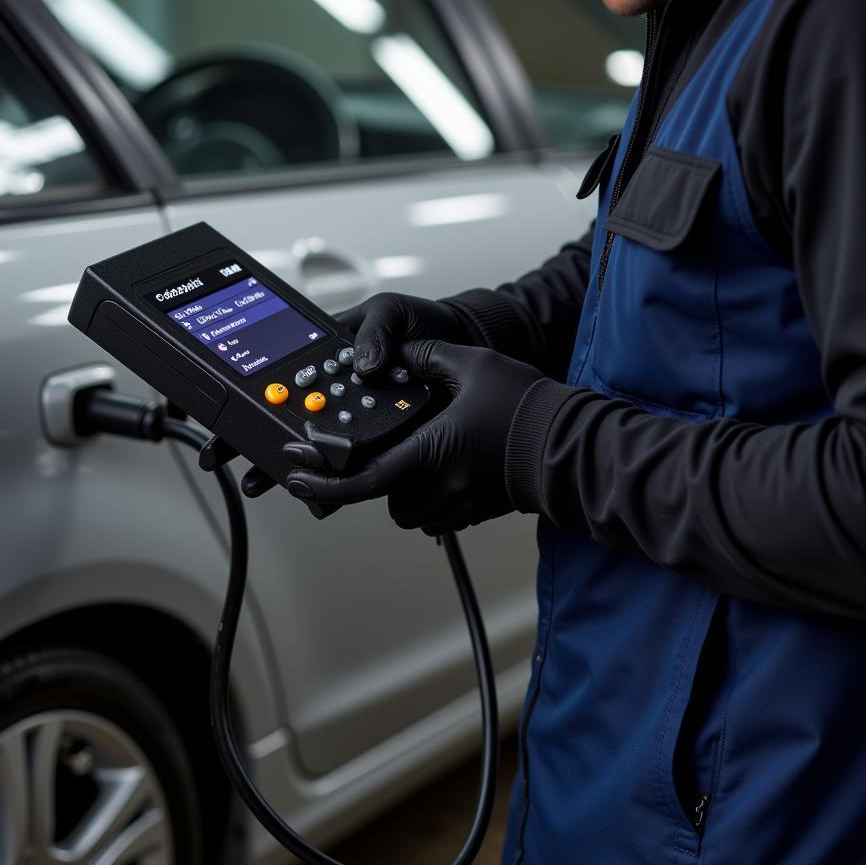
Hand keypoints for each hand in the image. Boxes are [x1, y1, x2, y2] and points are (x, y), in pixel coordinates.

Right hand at [241, 292, 471, 499]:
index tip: (227, 425)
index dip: (248, 404)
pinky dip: (341, 480)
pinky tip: (326, 498)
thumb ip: (374, 329)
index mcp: (327, 358)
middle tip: (244, 472)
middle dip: (258, 448)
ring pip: (317, 448)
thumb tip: (363, 365)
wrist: (463, 344)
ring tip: (274, 486)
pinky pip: (359, 461)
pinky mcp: (383, 438)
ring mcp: (358, 417)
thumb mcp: (392, 311)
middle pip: (288, 422)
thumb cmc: (422, 323)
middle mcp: (337, 392)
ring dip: (292, 469)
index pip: (279, 381)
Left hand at [283, 340, 545, 534]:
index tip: (294, 475)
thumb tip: (400, 352)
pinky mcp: (476, 511)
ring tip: (413, 454)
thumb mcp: (470, 364)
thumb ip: (425, 355)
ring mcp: (458, 505)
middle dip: (371, 478)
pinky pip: (438, 514)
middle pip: (381, 497)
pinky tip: (445, 466)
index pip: (358, 481)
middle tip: (369, 452)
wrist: (571, 446)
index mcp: (427, 454)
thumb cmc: (524, 408)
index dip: (320, 482)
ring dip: (401, 488)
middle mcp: (437, 487)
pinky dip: (431, 497)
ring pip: (408, 510)